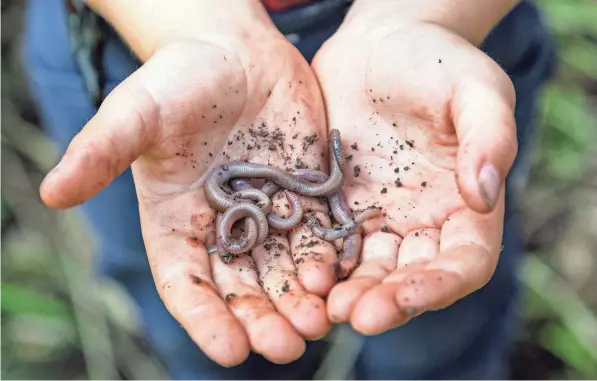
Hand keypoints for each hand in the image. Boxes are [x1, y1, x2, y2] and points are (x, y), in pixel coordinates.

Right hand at [40, 34, 336, 364]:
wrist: (234, 52)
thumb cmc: (177, 80)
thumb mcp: (137, 112)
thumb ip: (101, 150)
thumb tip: (51, 192)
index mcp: (178, 223)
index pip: (187, 284)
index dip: (204, 318)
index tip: (227, 349)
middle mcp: (224, 229)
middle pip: (243, 289)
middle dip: (264, 320)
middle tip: (286, 346)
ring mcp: (267, 214)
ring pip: (286, 270)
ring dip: (302, 299)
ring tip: (319, 321)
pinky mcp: (305, 194)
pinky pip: (320, 235)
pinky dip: (331, 258)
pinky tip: (344, 276)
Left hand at [312, 20, 516, 333]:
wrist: (379, 46)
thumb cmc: (436, 62)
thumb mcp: (474, 88)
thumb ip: (489, 138)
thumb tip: (483, 196)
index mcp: (464, 205)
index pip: (463, 262)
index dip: (439, 286)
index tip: (407, 296)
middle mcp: (422, 222)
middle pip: (409, 277)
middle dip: (386, 301)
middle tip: (353, 315)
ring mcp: (377, 217)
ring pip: (367, 269)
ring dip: (349, 292)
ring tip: (323, 306)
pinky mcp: (338, 205)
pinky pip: (329, 242)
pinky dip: (319, 263)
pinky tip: (301, 274)